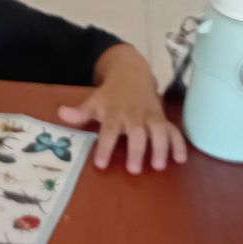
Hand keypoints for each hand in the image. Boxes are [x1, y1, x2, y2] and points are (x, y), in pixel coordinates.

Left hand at [58, 74, 187, 173]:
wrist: (132, 73)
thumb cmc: (110, 94)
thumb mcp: (93, 101)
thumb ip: (79, 112)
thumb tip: (61, 113)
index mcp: (114, 113)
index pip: (108, 130)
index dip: (105, 146)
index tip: (101, 164)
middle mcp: (133, 115)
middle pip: (137, 132)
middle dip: (137, 150)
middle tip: (134, 170)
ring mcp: (150, 116)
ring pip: (159, 130)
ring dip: (161, 147)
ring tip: (159, 166)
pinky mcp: (162, 118)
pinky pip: (173, 130)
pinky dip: (179, 144)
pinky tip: (180, 159)